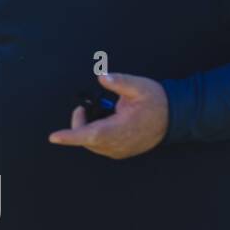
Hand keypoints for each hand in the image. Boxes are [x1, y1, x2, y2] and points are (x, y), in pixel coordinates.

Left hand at [48, 72, 167, 159]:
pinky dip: (95, 134)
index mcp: (119, 129)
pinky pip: (100, 146)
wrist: (175, 117)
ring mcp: (119, 150)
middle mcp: (117, 144)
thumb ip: (119, 82)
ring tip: (97, 112)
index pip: (90, 135)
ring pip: (91, 143)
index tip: (54, 137)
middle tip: (84, 107)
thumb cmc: (157, 102)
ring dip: (86, 129)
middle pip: (85, 138)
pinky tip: (104, 121)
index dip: (70, 136)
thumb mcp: (140, 86)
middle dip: (78, 122)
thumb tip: (102, 77)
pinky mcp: (121, 152)